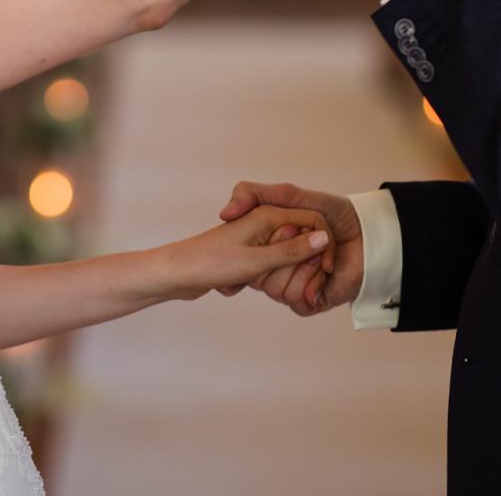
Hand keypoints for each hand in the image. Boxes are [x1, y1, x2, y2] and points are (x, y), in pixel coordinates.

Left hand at [156, 205, 332, 301]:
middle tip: (272, 281)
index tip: (325, 270)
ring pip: (283, 256)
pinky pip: (266, 265)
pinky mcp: (246, 252)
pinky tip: (235, 285)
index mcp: (269, 215)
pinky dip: (258, 278)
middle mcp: (263, 222)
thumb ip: (292, 250)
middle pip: (300, 240)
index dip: (323, 245)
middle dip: (295, 265)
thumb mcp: (257, 261)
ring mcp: (254, 237)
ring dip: (273, 275)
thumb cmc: (211, 263)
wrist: (176, 273)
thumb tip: (323, 238)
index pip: (313, 221)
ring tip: (246, 282)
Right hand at [218, 182, 362, 315]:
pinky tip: (326, 274)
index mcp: (268, 244)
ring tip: (322, 257)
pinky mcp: (311, 301)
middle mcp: (277, 267)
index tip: (279, 229)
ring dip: (302, 269)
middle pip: (258, 276)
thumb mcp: (291, 195)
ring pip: (276, 291)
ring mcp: (293, 285)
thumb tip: (224, 214)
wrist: (371, 235)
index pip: (244, 253)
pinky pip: (296, 301)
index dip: (257, 243)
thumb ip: (254, 193)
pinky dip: (312, 285)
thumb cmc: (336, 214)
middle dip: (285, 254)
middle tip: (306, 239)